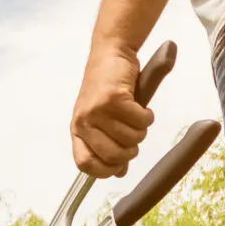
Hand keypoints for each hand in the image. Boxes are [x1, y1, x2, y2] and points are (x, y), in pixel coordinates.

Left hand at [71, 46, 152, 177]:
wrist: (110, 53)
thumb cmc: (107, 89)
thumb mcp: (101, 120)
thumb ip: (108, 145)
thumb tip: (119, 172)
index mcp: (77, 129)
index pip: (84, 164)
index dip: (105, 170)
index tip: (120, 165)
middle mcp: (83, 122)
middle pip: (113, 155)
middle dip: (131, 150)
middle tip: (134, 136)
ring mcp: (98, 110)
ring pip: (131, 138)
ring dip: (141, 130)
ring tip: (136, 116)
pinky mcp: (115, 98)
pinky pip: (140, 121)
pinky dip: (147, 117)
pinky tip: (142, 107)